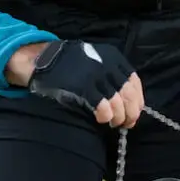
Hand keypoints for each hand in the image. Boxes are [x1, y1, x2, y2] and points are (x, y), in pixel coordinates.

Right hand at [7, 40, 143, 127]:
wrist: (41, 60)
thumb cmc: (70, 64)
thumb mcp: (96, 60)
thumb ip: (113, 75)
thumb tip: (130, 102)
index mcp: (113, 57)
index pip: (134, 82)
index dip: (137, 101)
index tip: (135, 112)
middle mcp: (107, 65)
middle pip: (129, 95)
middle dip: (131, 113)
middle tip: (126, 123)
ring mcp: (95, 76)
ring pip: (118, 104)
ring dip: (119, 117)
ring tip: (113, 122)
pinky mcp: (84, 88)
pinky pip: (103, 108)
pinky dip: (106, 116)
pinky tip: (102, 119)